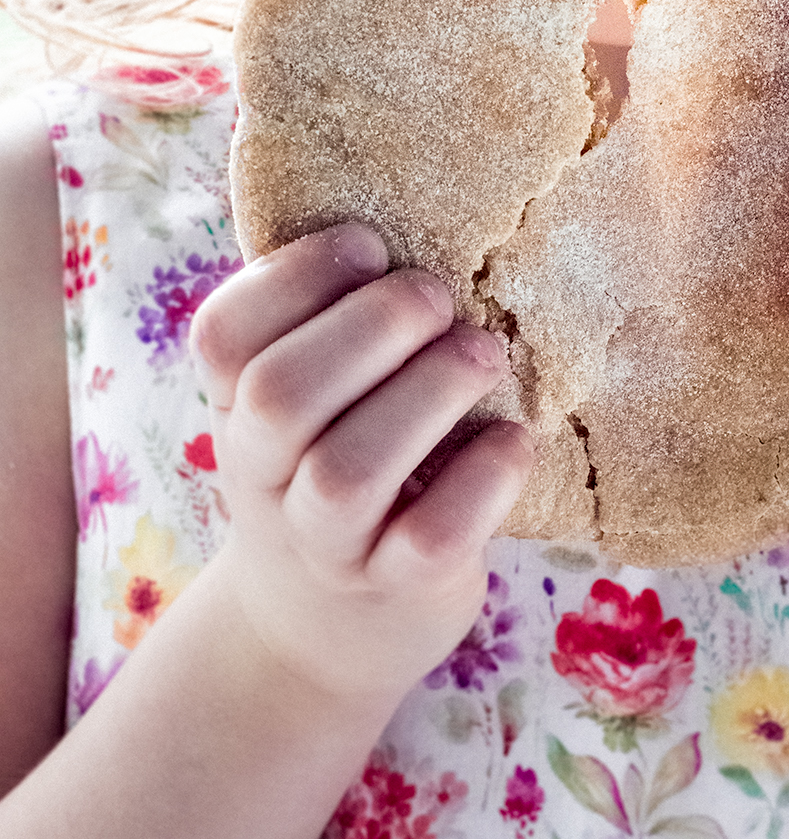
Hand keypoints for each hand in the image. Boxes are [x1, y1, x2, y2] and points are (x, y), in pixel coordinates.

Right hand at [189, 225, 534, 704]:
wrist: (322, 632)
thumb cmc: (335, 470)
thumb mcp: (310, 404)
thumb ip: (331, 327)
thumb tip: (420, 206)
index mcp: (237, 409)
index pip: (224, 336)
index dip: (293, 277)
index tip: (369, 245)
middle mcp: (264, 478)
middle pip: (281, 396)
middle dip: (371, 328)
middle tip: (440, 297)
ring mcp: (326, 544)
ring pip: (348, 472)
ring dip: (427, 394)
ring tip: (483, 353)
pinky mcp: (396, 590)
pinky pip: (429, 538)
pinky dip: (482, 480)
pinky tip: (514, 440)